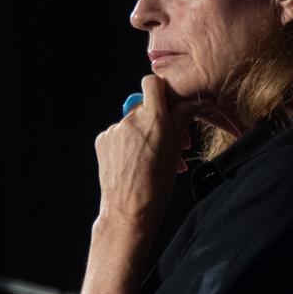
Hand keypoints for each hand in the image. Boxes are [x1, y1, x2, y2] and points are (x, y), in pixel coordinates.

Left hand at [92, 75, 196, 232]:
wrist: (129, 209)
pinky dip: (126, 143)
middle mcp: (131, 120)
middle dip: (157, 121)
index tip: (167, 105)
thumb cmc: (157, 184)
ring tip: (150, 159)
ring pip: (133, 122)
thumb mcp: (177, 149)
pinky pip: (118, 134)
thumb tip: (190, 102)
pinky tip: (133, 162)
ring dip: (142, 135)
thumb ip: (182, 119)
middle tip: (169, 143)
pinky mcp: (102, 140)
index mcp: (154, 119)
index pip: (153, 84)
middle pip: (145, 107)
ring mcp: (114, 130)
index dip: (161, 91)